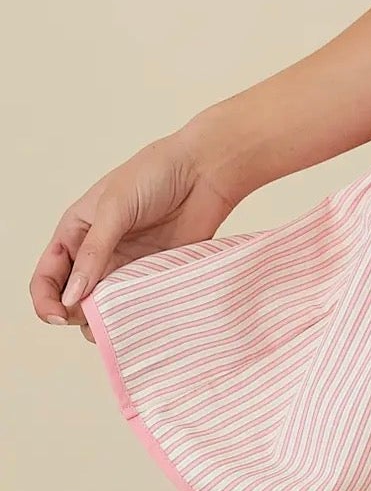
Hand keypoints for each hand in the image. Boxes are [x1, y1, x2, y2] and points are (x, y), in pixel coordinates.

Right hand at [29, 129, 242, 341]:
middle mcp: (97, 255)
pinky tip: (144, 316)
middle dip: (78, 316)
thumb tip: (71, 297)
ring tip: (121, 319)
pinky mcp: (154, 275)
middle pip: (73, 302)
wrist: (205, 169)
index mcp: (76, 234)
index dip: (46, 301)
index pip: (47, 278)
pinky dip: (137, 316)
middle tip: (97, 316)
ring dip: (108, 321)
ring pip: (105, 310)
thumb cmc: (154, 173)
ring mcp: (126, 267)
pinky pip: (138, 305)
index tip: (60, 316)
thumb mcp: (114, 206)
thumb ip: (93, 251)